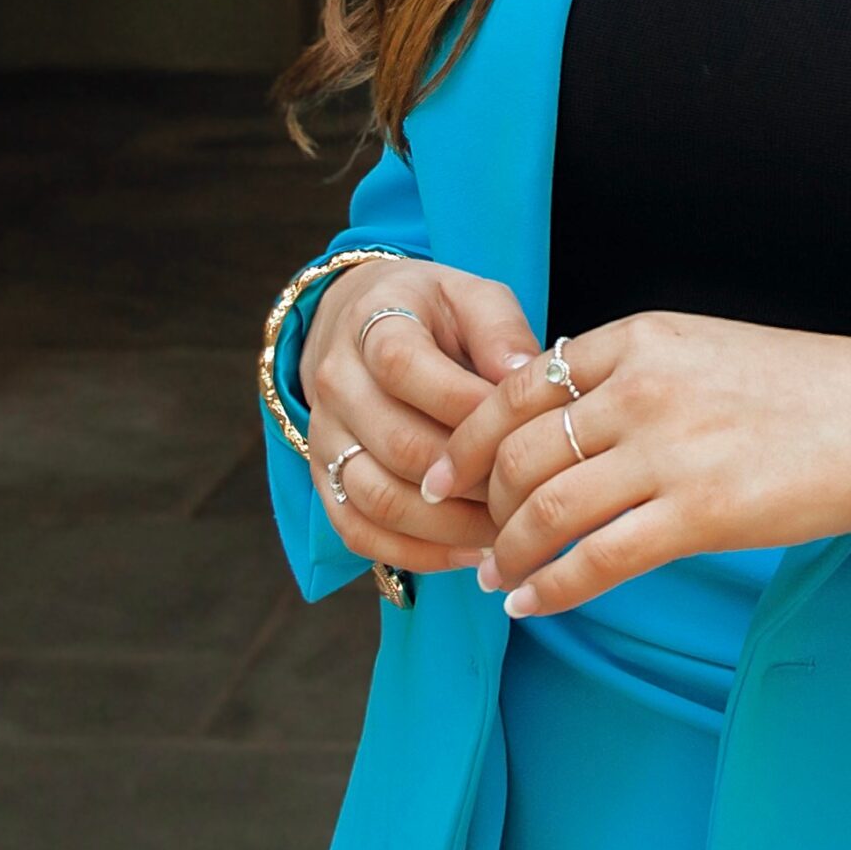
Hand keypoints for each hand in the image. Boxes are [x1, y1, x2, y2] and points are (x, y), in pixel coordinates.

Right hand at [297, 258, 545, 577]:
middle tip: (527, 491)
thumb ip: (498, 330)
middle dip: (470, 476)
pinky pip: (359, 531)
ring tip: (506, 531)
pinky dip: (415, 553)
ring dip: (448, 525)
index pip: (406, 368)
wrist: (361, 323)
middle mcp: (337, 384)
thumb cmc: (434, 313)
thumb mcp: (471, 296)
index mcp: (372, 325)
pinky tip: (469, 552)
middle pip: (398, 444)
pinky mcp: (324, 480)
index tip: (520, 427)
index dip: (465, 404)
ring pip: (378, 498)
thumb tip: (524, 373)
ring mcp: (324, 437)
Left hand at [418, 310, 850, 616]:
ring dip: (508, 548)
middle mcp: (647, 386)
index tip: (449, 471)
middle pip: (522, 449)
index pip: (521, 384)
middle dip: (480, 500)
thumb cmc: (805, 387)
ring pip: (549, 506)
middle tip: (469, 531)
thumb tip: (559, 406)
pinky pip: (598, 559)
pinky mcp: (702, 513)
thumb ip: (634, 370)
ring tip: (494, 574)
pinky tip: (533, 601)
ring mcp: (673, 450)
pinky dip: (551, 586)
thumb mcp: (706, 347)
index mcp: (644, 336)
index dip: (472, 435)